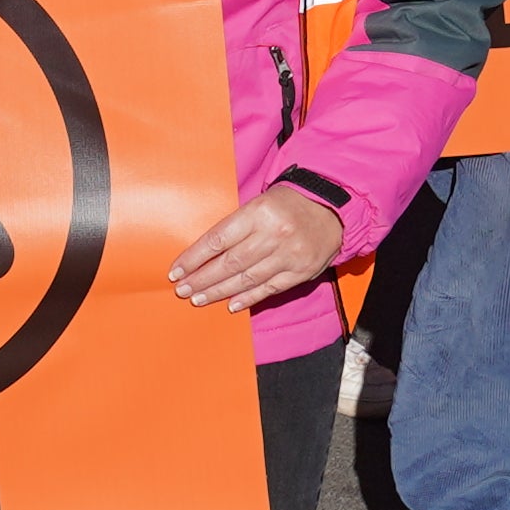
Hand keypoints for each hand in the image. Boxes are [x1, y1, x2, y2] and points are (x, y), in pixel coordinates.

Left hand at [169, 183, 348, 313]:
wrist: (333, 209)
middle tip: (182, 290)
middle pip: (229, 263)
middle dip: (202, 279)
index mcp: (259, 212)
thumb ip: (237, 226)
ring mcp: (289, 255)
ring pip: (247, 279)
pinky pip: (269, 289)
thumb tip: (204, 253)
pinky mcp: (301, 272)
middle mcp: (274, 234)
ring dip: (219, 292)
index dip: (194, 258)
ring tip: (198, 299)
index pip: (218, 239)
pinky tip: (230, 305)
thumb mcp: (260, 203)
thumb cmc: (288, 204)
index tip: (176, 270)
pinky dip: (248, 298)